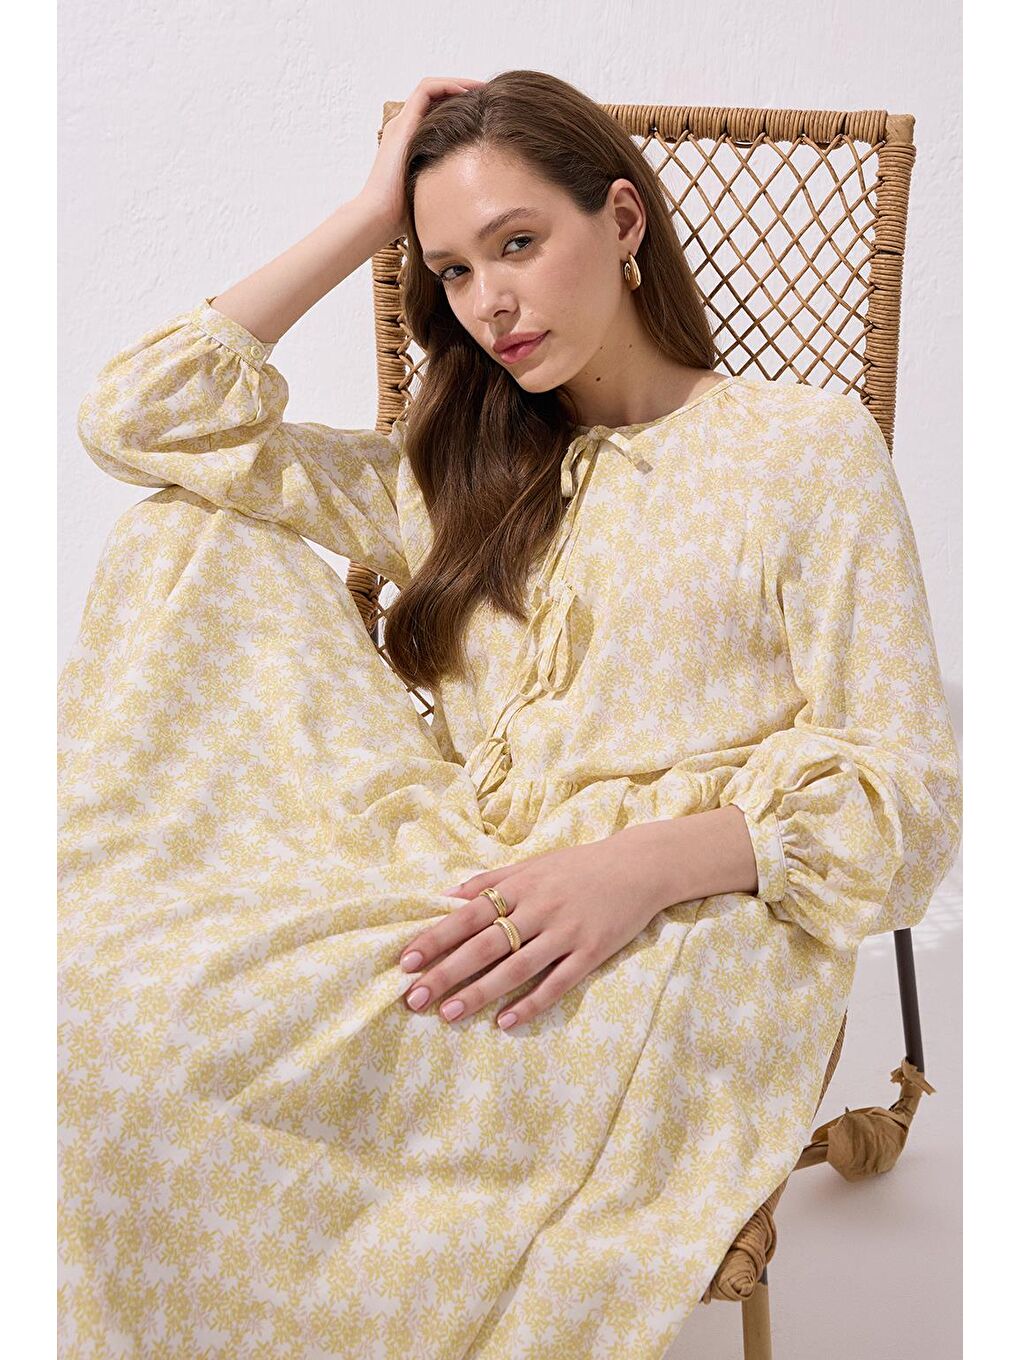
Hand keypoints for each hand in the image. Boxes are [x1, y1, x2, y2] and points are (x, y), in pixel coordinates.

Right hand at [359, 75, 487, 240]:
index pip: (438, 114)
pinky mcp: (403, 122)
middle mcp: (405, 129)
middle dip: (463, 93)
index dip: (462, 110)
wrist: (380, 217)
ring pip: (431, 88)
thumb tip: (480, 196)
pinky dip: (448, 85)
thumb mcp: (436, 193)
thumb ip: (450, 183)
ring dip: (458, 84)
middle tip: (489, 97)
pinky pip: (427, 90)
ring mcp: (402, 123)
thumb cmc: (406, 215)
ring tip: (482, 89)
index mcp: (412, 144)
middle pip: (436, 98)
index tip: (487, 115)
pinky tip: (469, 93)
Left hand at [397, 833, 671, 1030]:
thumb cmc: (578, 866)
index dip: (436, 938)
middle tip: (415, 999)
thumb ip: (490, 879)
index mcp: (520, 885)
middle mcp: (539, 908)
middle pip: (485, 945)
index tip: (406, 962)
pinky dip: (531, 1003)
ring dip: (480, 993)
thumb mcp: (532, 864)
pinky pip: (557, 982)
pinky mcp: (592, 952)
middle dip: (447, 973)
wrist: (638, 865)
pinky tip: (506, 1022)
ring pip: (516, 968)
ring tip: (449, 1014)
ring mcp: (566, 932)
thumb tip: (446, 895)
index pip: (468, 915)